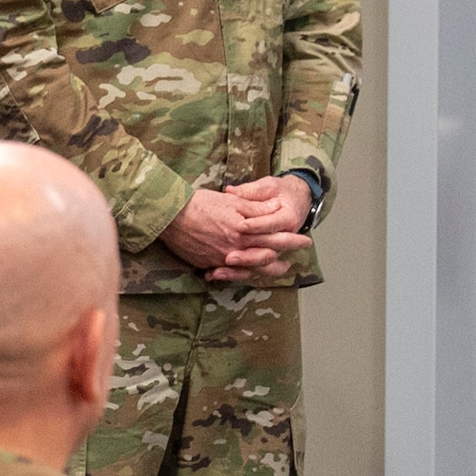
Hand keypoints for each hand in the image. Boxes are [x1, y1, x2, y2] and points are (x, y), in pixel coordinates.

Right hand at [159, 182, 311, 281]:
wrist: (169, 216)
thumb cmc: (199, 204)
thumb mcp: (231, 201)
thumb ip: (255, 207)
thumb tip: (276, 208)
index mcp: (244, 231)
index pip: (276, 237)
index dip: (292, 240)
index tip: (305, 241)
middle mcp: (236, 249)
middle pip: (267, 259)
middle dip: (282, 261)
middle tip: (293, 263)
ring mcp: (222, 259)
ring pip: (251, 270)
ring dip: (265, 270)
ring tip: (277, 269)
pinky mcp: (209, 264)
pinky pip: (230, 273)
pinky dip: (240, 274)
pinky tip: (246, 272)